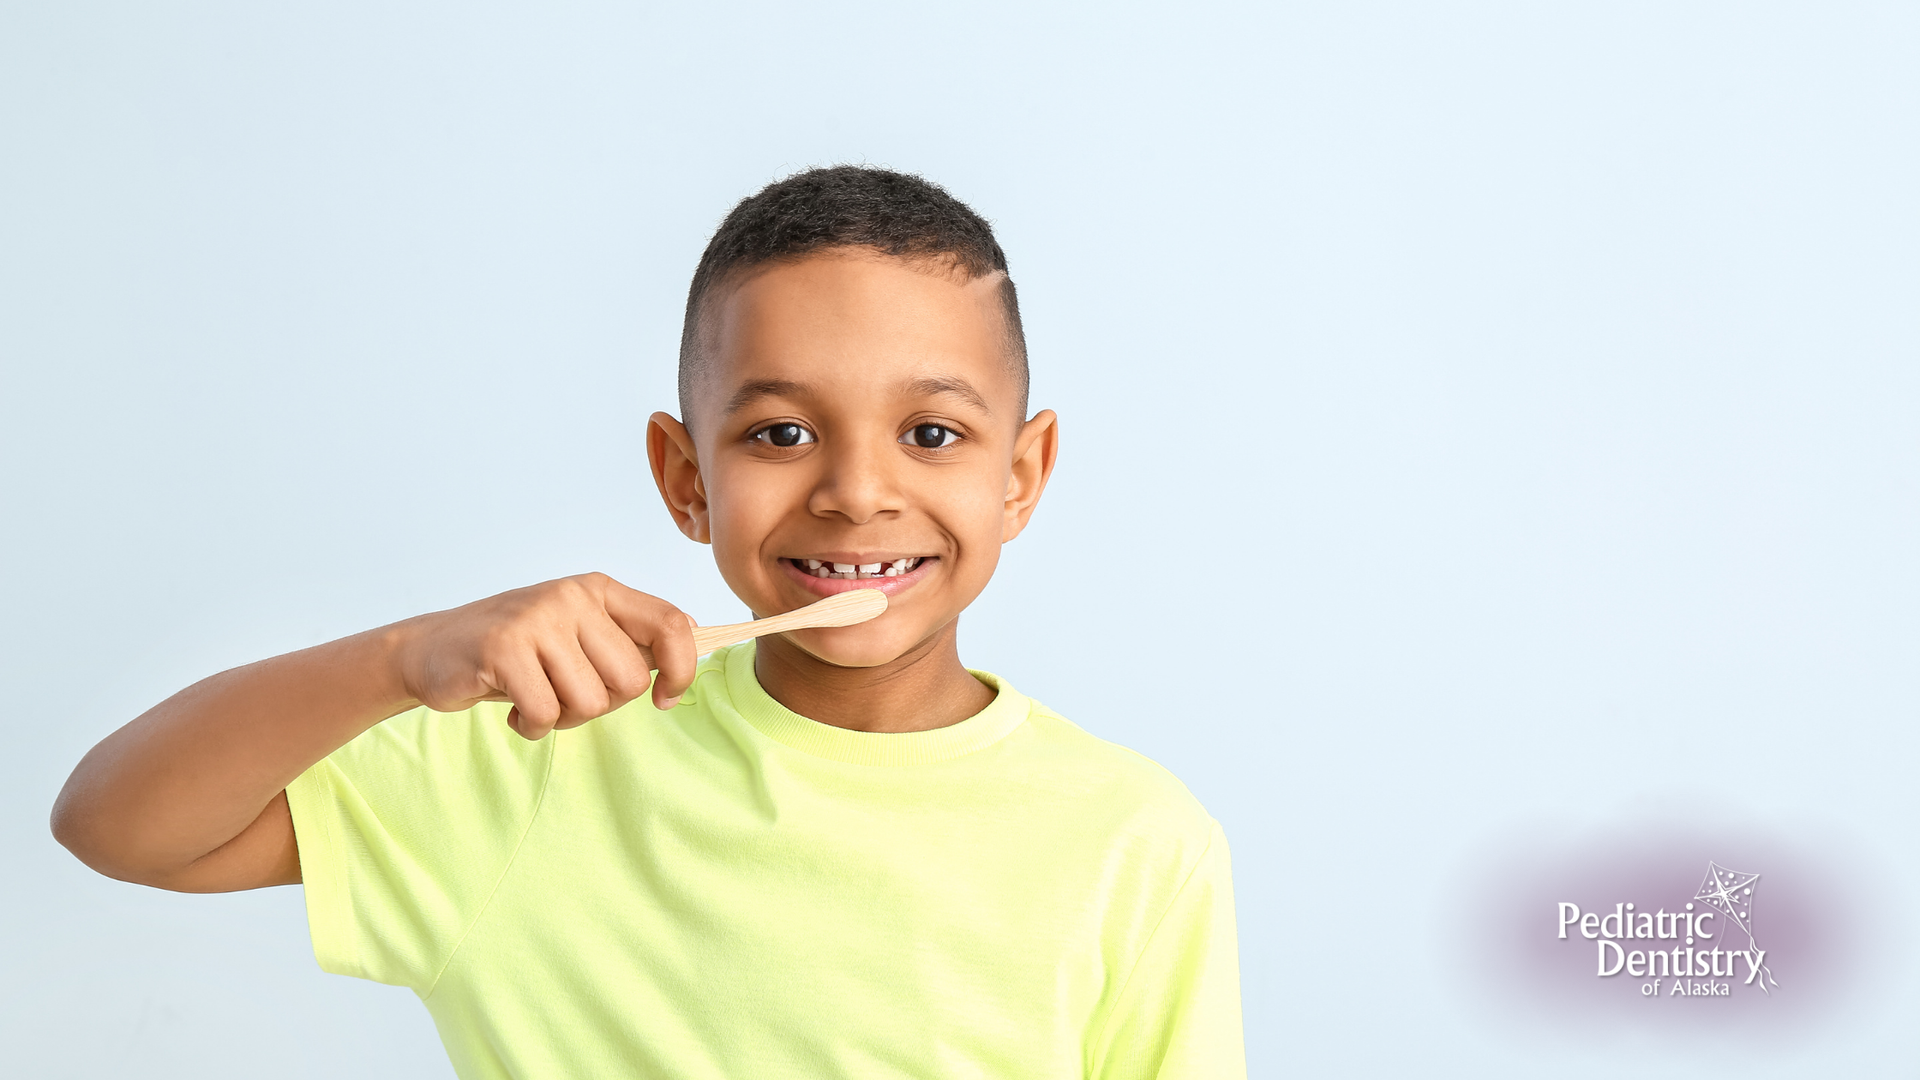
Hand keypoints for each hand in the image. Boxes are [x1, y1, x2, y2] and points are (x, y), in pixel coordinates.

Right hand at [396, 572, 697, 739]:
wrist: (431, 650)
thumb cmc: (515, 651)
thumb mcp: (575, 633)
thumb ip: (625, 637)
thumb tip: (690, 636)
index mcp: (597, 590)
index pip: (670, 625)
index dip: (681, 669)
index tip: (667, 699)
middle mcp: (572, 597)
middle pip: (630, 679)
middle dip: (602, 705)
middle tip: (564, 695)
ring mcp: (537, 620)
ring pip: (590, 701)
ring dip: (562, 718)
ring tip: (534, 697)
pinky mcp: (504, 649)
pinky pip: (546, 713)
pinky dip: (531, 725)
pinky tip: (512, 707)